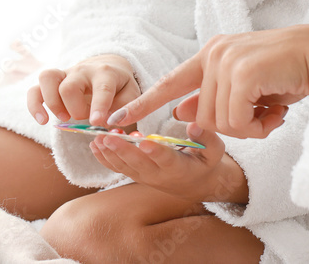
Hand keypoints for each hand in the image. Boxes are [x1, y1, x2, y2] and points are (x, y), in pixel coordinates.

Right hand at [27, 54, 139, 126]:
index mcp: (105, 73)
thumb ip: (125, 107)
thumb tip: (109, 120)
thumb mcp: (131, 93)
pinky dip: (34, 105)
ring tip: (64, 118)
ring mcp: (64, 74)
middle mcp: (82, 70)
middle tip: (84, 118)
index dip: (99, 105)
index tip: (97, 122)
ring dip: (53, 103)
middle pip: (69, 86)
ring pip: (47, 79)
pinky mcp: (52, 83)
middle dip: (75, 109)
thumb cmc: (120, 85)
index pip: (101, 88)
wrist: (107, 65)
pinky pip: (34, 89)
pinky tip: (42, 120)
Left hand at [88, 122, 247, 203]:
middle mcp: (159, 175)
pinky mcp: (136, 175)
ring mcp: (145, 177)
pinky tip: (94, 146)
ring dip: (110, 153)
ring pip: (125, 166)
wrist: (196, 184)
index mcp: (179, 168)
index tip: (143, 141)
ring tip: (98, 138)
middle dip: (122, 150)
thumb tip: (195, 124)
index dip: (155, 151)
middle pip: (138, 164)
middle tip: (109, 137)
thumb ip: (206, 138)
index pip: (166, 159)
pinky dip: (105, 158)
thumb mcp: (214, 151)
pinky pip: (118, 168)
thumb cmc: (206, 163)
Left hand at [108, 24, 308, 137]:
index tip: (114, 119)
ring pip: (219, 123)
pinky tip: (276, 111)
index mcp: (211, 53)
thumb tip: (182, 115)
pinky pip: (236, 121)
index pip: (169, 82)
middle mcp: (214, 53)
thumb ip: (214, 97)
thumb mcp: (247, 88)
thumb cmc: (289, 73)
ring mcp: (226, 60)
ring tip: (272, 111)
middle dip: (235, 127)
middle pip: (202, 117)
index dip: (143, 103)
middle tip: (264, 117)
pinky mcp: (241, 72)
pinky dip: (258, 126)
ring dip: (250, 128)